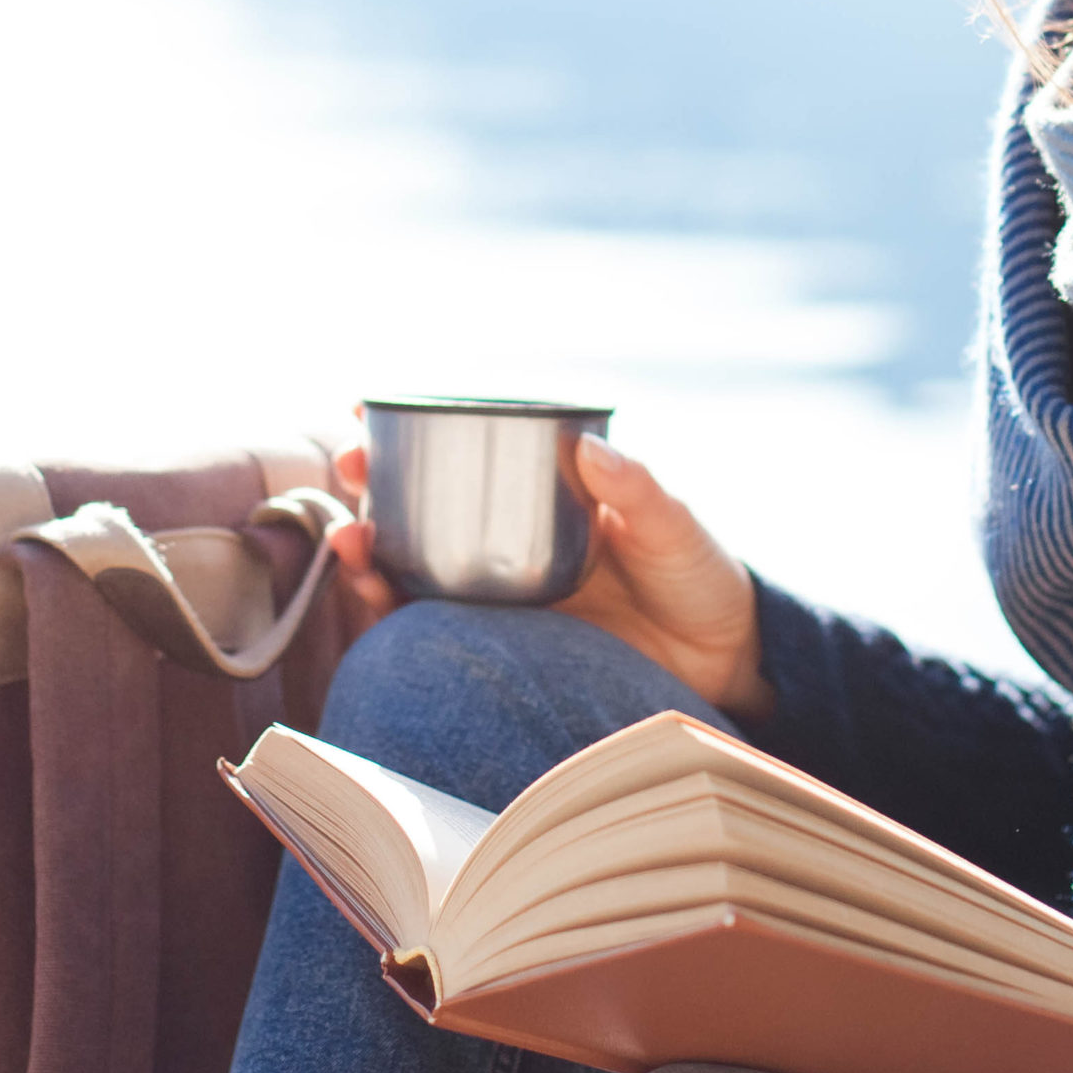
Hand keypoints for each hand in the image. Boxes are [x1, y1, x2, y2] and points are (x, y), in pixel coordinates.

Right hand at [320, 429, 772, 720]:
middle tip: (353, 465)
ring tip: (353, 537)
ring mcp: (497, 593)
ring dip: (369, 549)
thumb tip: (591, 447)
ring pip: (411, 564)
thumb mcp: (675, 528)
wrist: (718, 664)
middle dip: (372, 482)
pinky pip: (430, 632)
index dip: (410, 427)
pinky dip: (392, 616)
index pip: (466, 447)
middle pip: (421, 503)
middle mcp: (508, 537)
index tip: (368, 408)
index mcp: (543, 493)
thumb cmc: (698, 577)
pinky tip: (375, 600)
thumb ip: (640, 491)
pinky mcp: (496, 650)